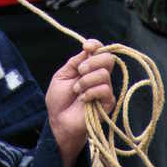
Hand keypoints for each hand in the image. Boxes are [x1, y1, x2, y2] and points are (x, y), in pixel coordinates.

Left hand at [46, 39, 114, 166]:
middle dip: (92, 62)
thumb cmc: (59, 100)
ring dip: (86, 81)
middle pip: (108, 58)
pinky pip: (105, 89)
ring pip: (104, 74)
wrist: (58, 121)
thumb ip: (75, 62)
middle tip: (79, 71)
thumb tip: (88, 48)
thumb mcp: (62, 75)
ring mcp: (104, 89)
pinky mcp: (108, 103)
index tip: (86, 47)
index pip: (100, 50)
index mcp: (88, 67)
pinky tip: (83, 99)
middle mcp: (99, 76)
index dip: (96, 45)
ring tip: (77, 90)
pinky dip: (91, 92)